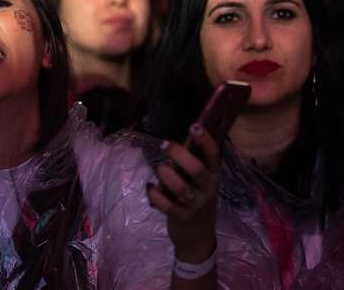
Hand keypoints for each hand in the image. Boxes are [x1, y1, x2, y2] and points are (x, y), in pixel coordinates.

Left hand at [147, 125, 219, 262]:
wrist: (198, 237)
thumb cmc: (195, 199)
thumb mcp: (198, 182)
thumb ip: (188, 164)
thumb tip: (173, 141)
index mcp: (212, 175)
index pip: (213, 156)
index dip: (205, 141)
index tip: (194, 126)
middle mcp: (206, 189)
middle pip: (197, 169)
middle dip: (180, 154)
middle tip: (164, 144)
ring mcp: (195, 205)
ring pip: (181, 188)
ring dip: (166, 175)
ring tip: (160, 169)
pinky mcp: (181, 218)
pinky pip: (166, 205)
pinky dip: (155, 194)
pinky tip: (150, 188)